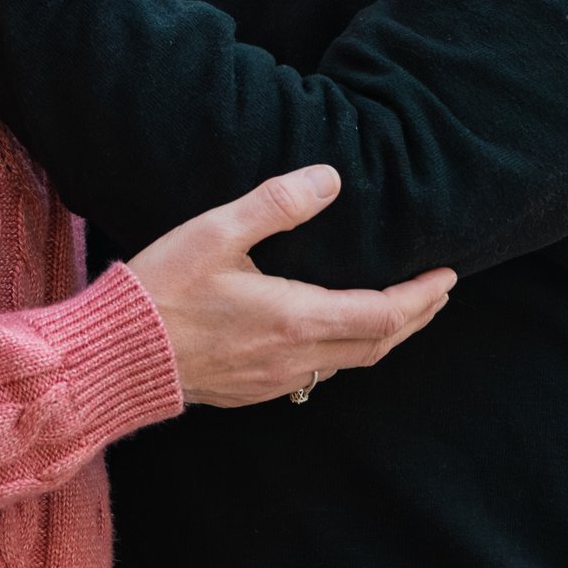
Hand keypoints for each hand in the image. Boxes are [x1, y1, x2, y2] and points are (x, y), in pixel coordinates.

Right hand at [125, 165, 453, 407]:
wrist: (119, 354)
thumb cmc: (166, 288)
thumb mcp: (218, 232)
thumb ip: (277, 203)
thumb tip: (331, 178)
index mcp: (296, 318)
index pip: (383, 315)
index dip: (421, 298)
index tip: (448, 277)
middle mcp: (296, 357)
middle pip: (377, 344)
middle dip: (415, 318)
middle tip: (439, 294)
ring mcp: (275, 379)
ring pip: (350, 363)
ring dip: (384, 337)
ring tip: (401, 313)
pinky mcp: (254, 389)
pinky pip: (318, 373)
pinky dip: (347, 351)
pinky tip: (337, 336)